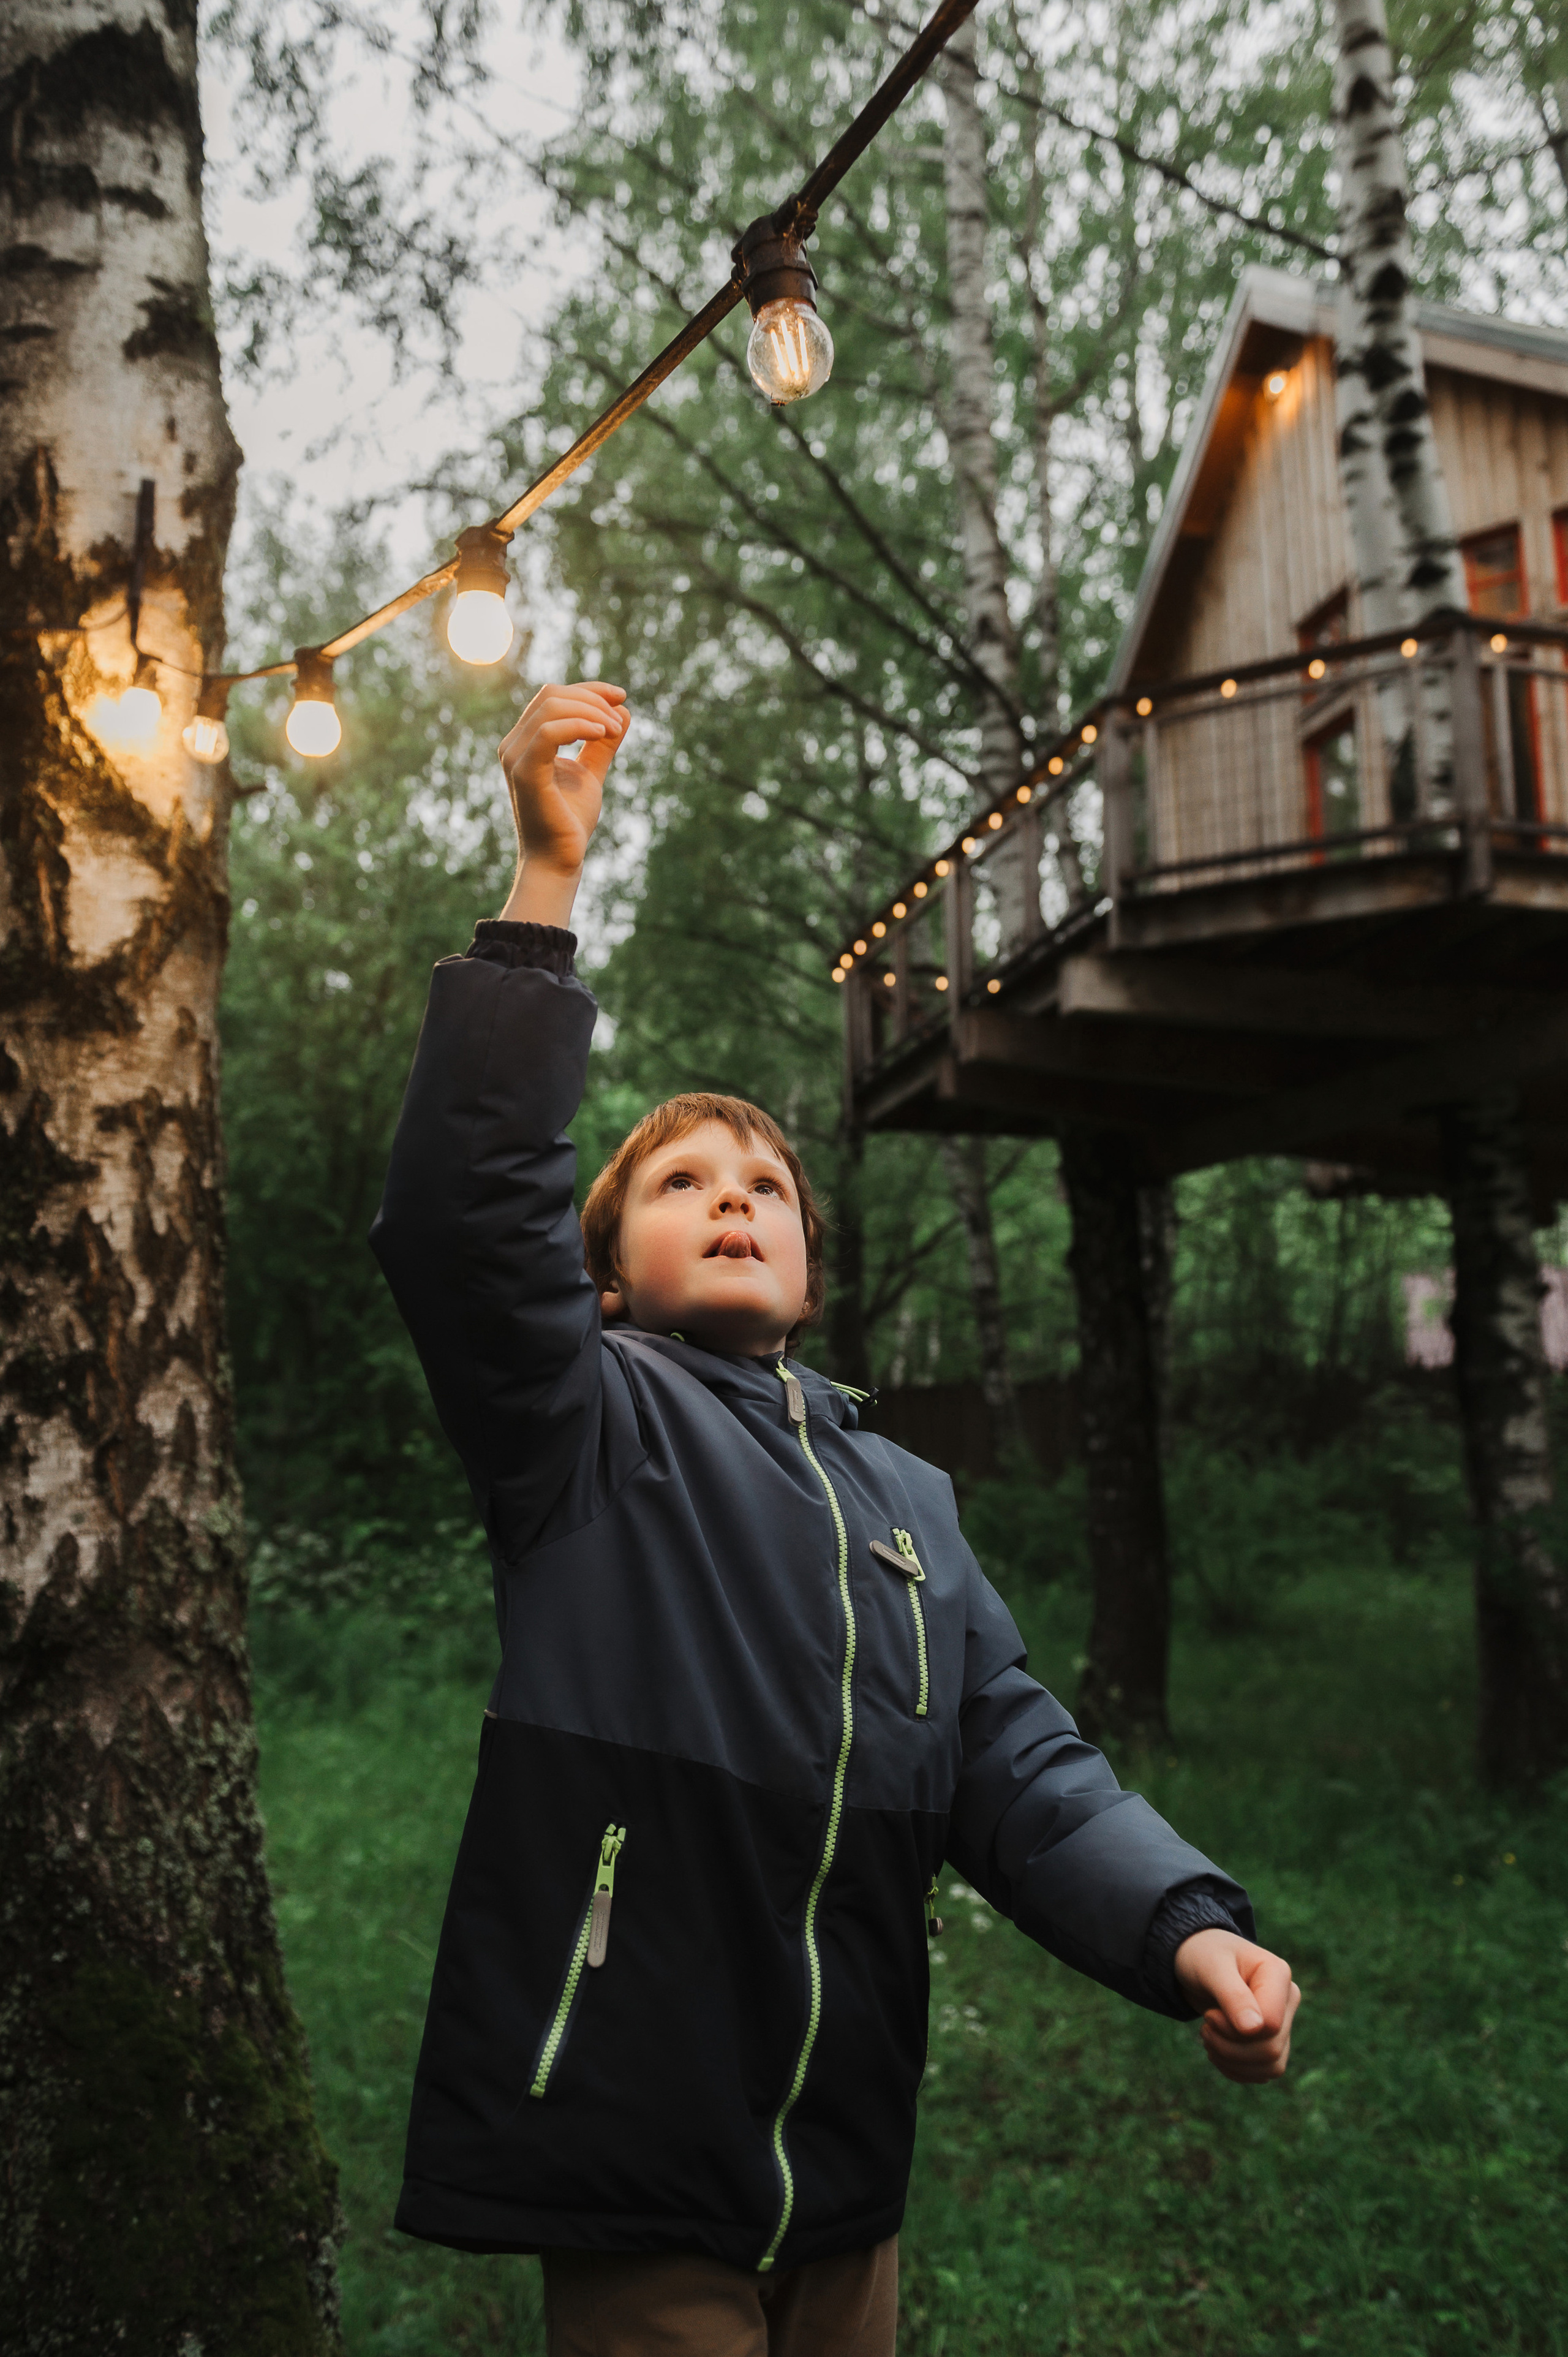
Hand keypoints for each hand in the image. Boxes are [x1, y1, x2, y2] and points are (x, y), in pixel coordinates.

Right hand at [497, 680, 628, 923]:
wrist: (559, 859)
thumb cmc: (570, 820)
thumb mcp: (591, 772)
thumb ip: (602, 743)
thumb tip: (622, 710)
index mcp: (525, 741)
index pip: (553, 696)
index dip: (589, 690)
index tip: (621, 697)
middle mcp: (513, 744)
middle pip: (552, 695)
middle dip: (592, 699)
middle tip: (619, 722)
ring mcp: (515, 757)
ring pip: (551, 707)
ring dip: (591, 712)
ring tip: (614, 731)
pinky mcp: (524, 772)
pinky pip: (549, 731)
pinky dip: (580, 725)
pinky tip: (603, 734)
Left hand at [1174, 1927, 1299, 2083]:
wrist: (1197, 1961)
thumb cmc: (1203, 1956)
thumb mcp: (1211, 1968)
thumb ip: (1233, 1995)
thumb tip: (1255, 2029)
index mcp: (1278, 1974)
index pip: (1271, 2024)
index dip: (1235, 2030)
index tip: (1210, 2014)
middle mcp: (1287, 1999)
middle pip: (1271, 2049)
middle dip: (1229, 2048)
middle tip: (1205, 2028)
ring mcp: (1284, 2022)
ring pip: (1271, 2066)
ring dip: (1231, 2061)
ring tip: (1210, 2038)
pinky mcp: (1274, 2041)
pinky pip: (1264, 2073)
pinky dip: (1235, 2069)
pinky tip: (1217, 2051)